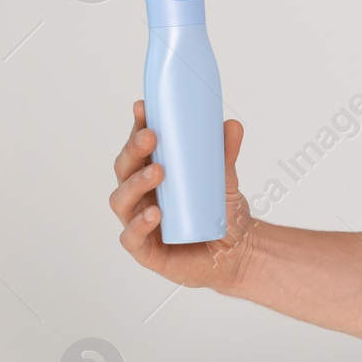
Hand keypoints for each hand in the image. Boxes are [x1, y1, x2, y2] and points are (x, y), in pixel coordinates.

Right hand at [109, 99, 256, 289]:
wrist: (238, 253)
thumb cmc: (223, 215)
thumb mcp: (225, 181)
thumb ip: (225, 155)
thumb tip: (231, 125)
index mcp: (153, 175)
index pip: (139, 148)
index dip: (137, 127)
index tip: (143, 108)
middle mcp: (141, 196)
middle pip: (125, 169)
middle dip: (134, 151)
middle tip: (151, 138)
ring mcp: (139, 223)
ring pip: (122, 200)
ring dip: (136, 184)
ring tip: (158, 173)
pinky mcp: (145, 250)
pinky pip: (132, 237)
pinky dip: (140, 224)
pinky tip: (155, 214)